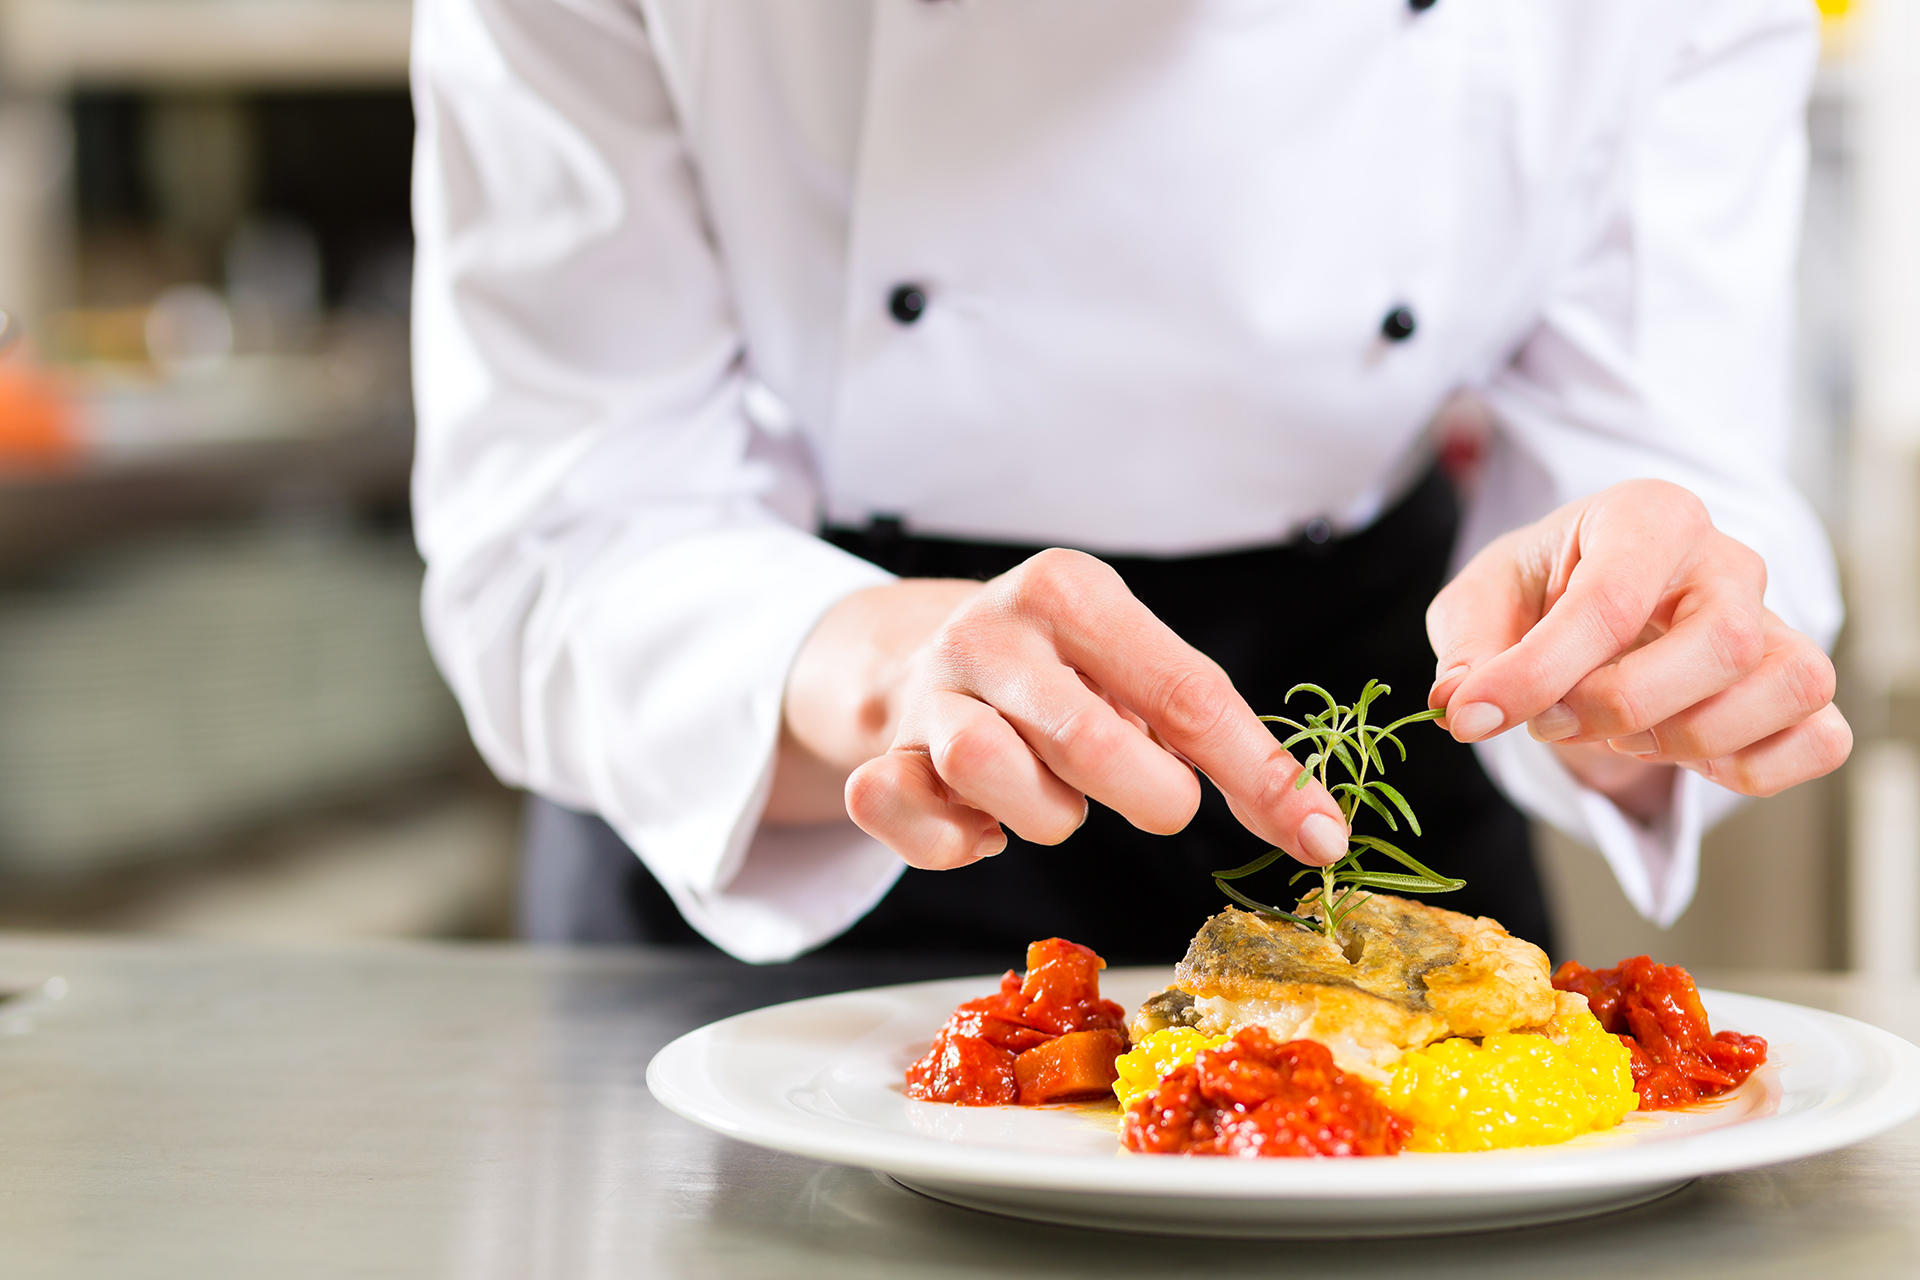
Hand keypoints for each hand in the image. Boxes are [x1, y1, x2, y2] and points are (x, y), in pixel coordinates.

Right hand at [771, 549, 1350, 869]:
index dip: (1257, 776)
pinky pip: (898, 810)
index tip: (1316, 836)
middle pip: (1088, 740)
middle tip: (1158, 800)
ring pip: (987, 771)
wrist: (924, 650)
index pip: (1185, 691)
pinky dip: (951, 842)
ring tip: (1055, 796)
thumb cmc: (1062, 671)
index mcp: (1070, 589)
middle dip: (1146, 795)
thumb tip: (1319, 830)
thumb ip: (1224, 738)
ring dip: (1044, 817)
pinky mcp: (879, 751)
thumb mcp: (1142, 670)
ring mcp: (927, 691)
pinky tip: (983, 826)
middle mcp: (990, 629)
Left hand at [1426, 480, 1850, 817]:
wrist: (1590, 607)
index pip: (1611, 601)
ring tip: (1619, 734)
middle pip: (1723, 642)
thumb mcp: (1480, 604)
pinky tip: (1683, 756)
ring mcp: (1779, 622)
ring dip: (1690, 738)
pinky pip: (1820, 739)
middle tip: (1552, 723)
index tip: (1474, 718)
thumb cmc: (1541, 593)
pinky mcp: (1801, 687)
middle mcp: (1728, 561)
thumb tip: (1460, 705)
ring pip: (1788, 685)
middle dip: (1623, 706)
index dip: (1538, 675)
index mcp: (1648, 516)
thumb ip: (1467, 651)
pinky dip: (1753, 769)